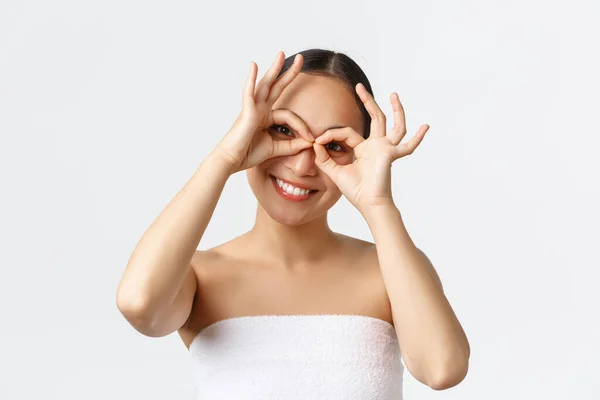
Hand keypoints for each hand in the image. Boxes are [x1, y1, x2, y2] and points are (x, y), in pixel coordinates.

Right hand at [214, 51, 313, 173]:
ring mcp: (252, 108)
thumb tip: (310, 142)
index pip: (290, 116)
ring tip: (281, 54)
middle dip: (289, 73)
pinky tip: (253, 66)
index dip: (302, 127)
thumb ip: (292, 145)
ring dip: (273, 69)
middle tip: (301, 58)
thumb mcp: (276, 148)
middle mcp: (259, 109)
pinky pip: (249, 92)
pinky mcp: (246, 112)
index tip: (311, 139)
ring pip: (265, 84)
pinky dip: (251, 79)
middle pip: (276, 87)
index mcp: (266, 116)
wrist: (231, 160)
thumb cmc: (248, 153)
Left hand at [312, 83, 428, 214]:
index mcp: (363, 148)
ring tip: (393, 95)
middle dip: (367, 101)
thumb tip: (314, 143)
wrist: (368, 204)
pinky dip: (418, 138)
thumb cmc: (355, 191)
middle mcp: (376, 146)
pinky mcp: (391, 155)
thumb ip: (324, 158)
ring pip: (394, 125)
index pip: (347, 133)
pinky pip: (408, 146)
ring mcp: (386, 149)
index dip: (330, 134)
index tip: (316, 140)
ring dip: (396, 110)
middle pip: (374, 118)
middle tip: (358, 87)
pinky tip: (426, 127)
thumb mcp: (334, 172)